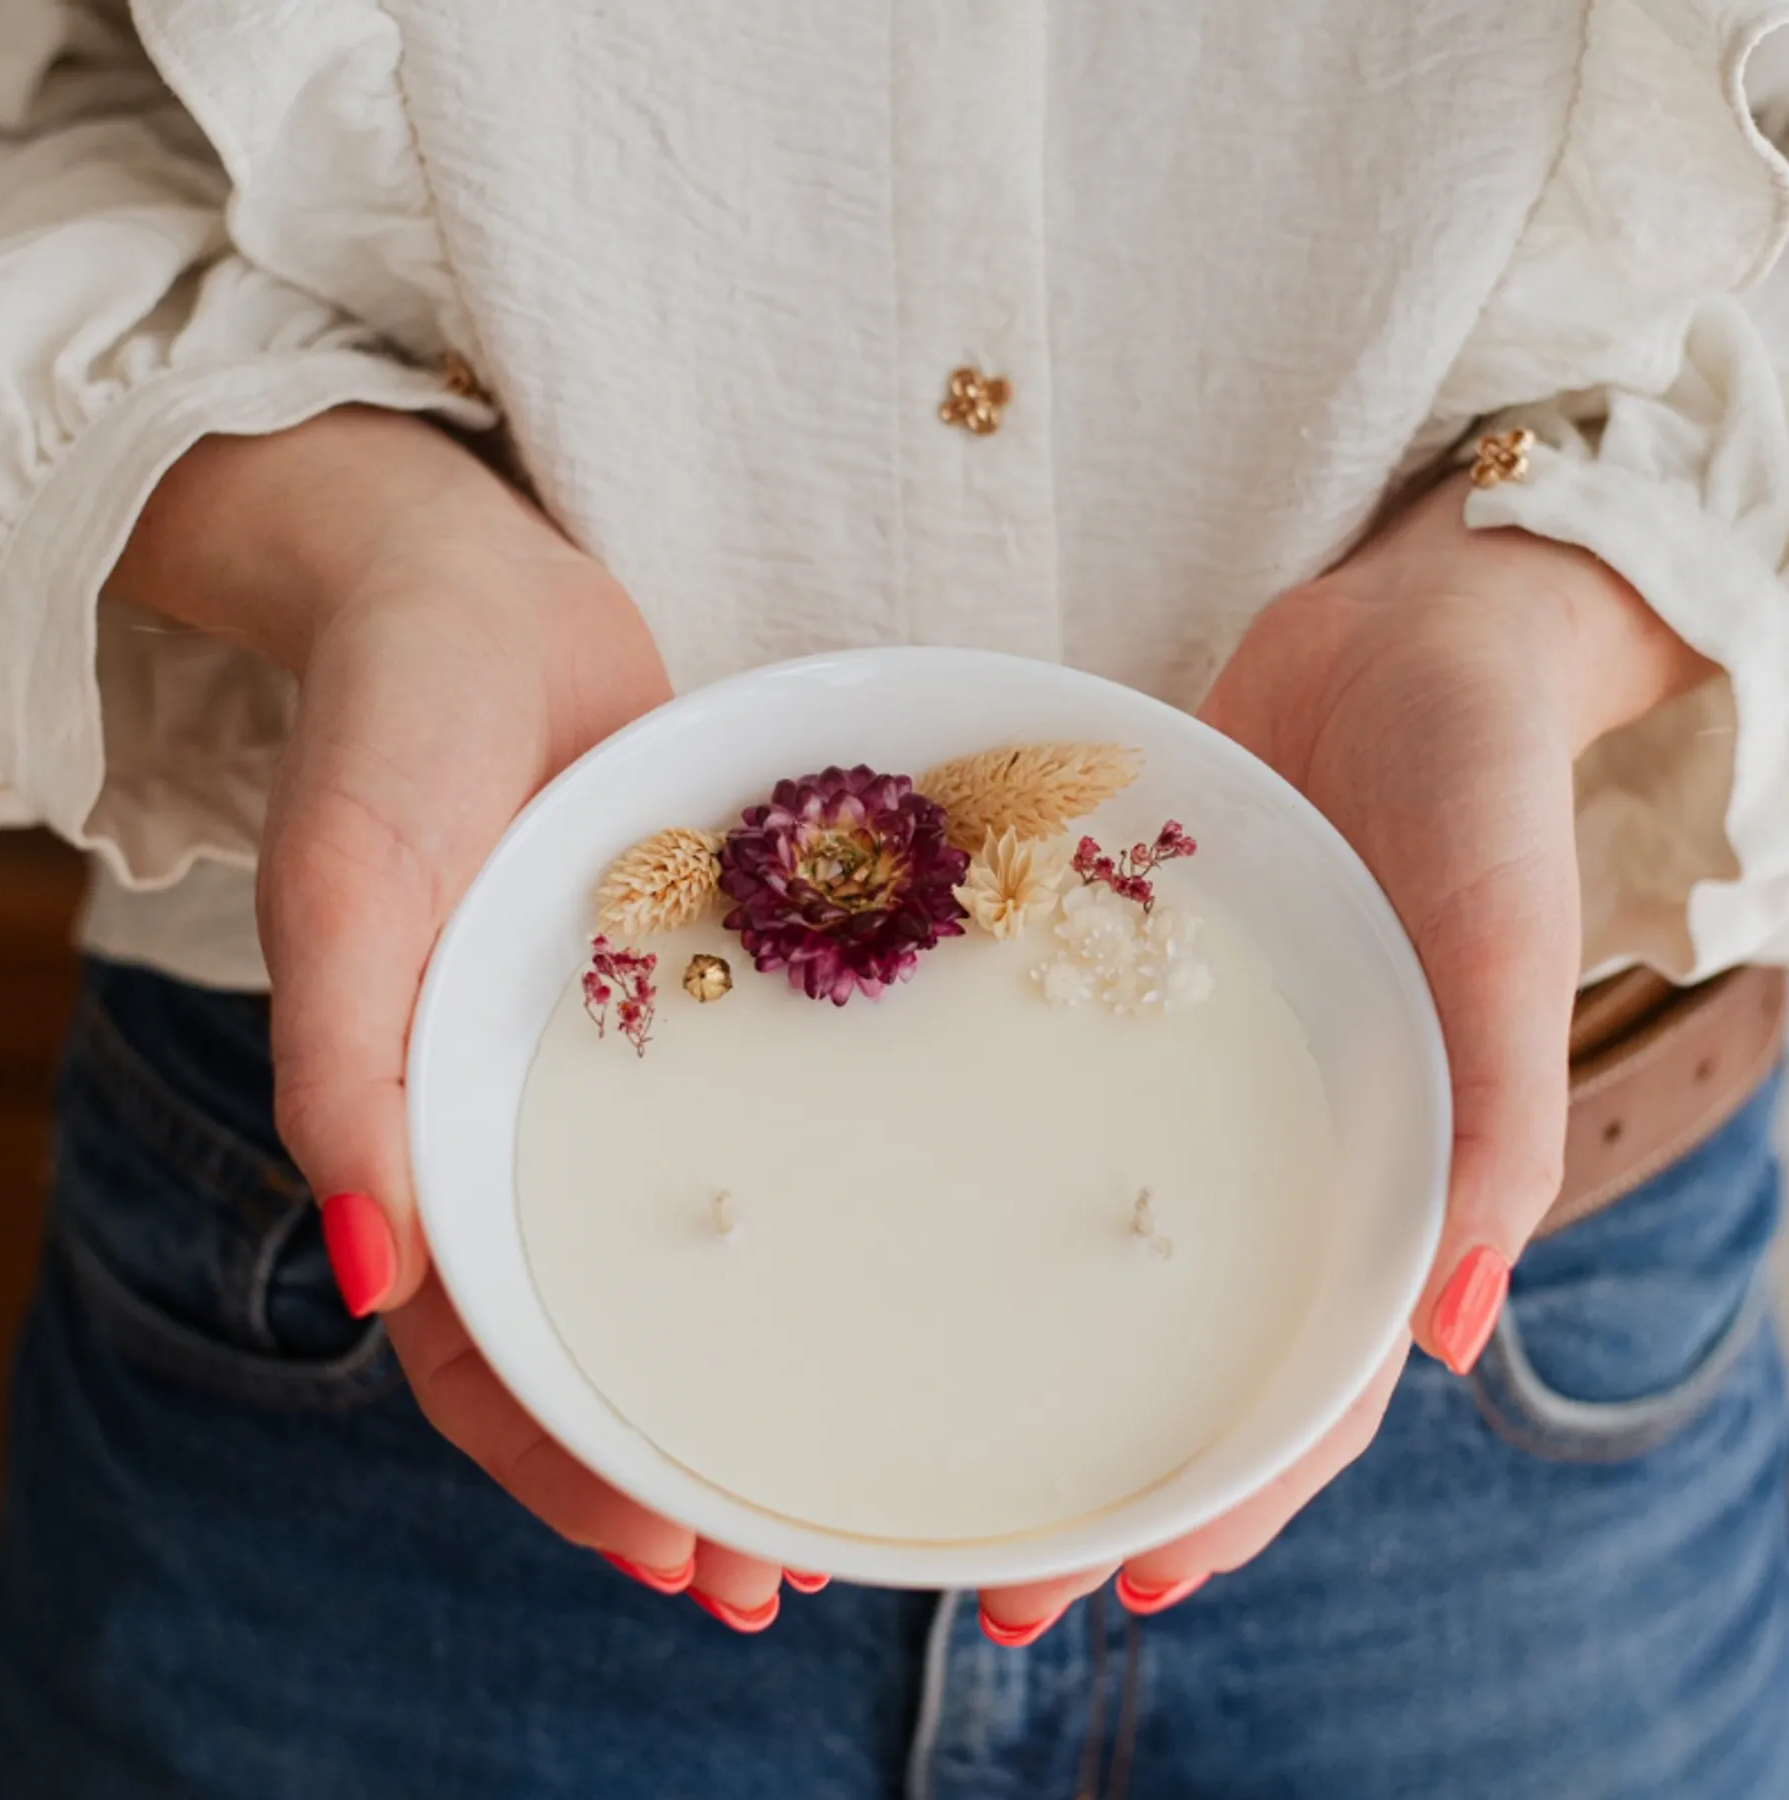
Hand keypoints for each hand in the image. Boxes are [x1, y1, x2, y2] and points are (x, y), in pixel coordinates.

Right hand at [114, 409, 804, 1628]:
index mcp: (424, 1134)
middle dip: (676, 1461)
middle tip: (792, 1565)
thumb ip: (343, 1069)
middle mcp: (523, 1120)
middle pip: (595, 1337)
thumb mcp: (352, 882)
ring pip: (681, 1248)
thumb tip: (379, 1280)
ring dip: (747, 1356)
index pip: (483, 1359)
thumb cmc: (395, 722)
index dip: (570, 1474)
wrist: (479, 582)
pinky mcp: (706, 987)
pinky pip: (755, 1115)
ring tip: (853, 1450)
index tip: (687, 1556)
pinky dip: (806, 1196)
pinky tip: (892, 1239)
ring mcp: (623, 1062)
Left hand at [976, 473, 1714, 1644]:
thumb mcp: (1500, 932)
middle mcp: (1275, 1146)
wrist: (1406, 631)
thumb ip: (1497, 1113)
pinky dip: (984, 1151)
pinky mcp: (1116, 981)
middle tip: (975, 1565)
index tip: (1113, 1585)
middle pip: (1180, 1344)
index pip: (1304, 1387)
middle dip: (1095, 1460)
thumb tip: (1452, 1327)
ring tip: (902, 1408)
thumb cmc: (1477, 784)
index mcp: (1382, 1174)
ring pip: (1099, 1233)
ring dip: (1018, 1327)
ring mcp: (1185, 1071)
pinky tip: (890, 1186)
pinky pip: (1046, 1086)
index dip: (1222, 1498)